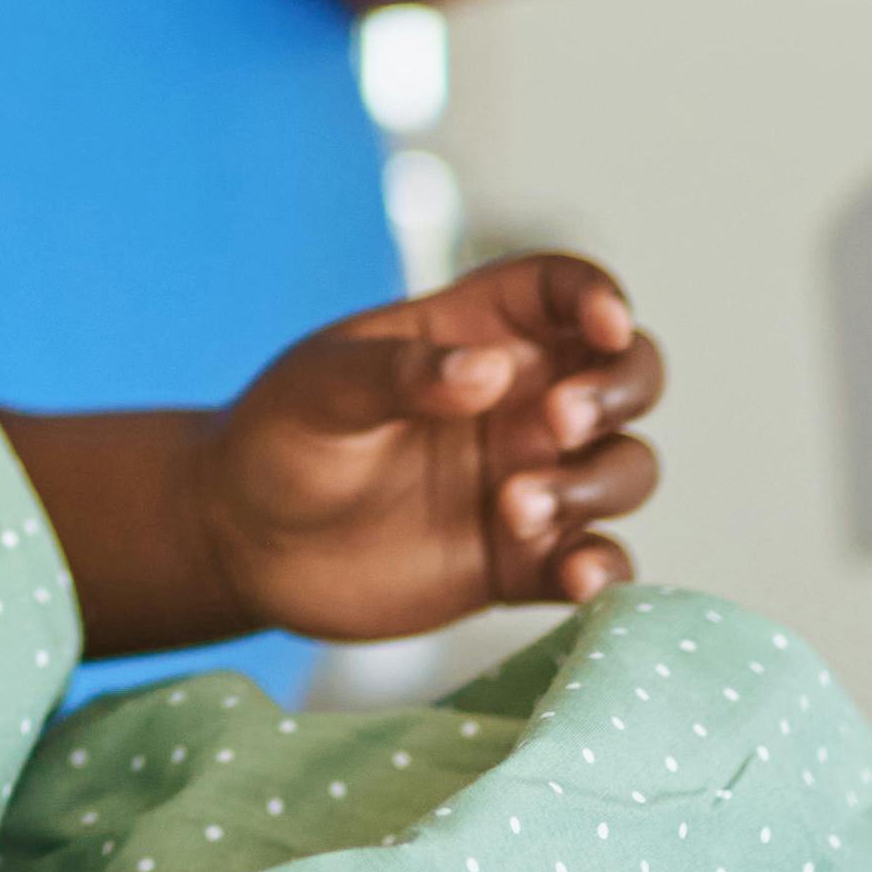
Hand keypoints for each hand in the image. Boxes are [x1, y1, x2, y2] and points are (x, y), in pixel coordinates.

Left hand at [200, 251, 663, 642]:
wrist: (243, 541)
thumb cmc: (279, 436)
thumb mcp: (322, 387)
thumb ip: (401, 373)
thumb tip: (489, 370)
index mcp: (477, 333)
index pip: (563, 290)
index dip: (597, 297)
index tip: (603, 325)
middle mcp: (521, 402)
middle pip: (628, 375)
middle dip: (616, 391)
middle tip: (558, 422)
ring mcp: (530, 480)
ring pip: (624, 469)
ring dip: (595, 485)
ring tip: (513, 509)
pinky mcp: (522, 561)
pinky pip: (594, 562)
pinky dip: (604, 572)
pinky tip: (579, 582)